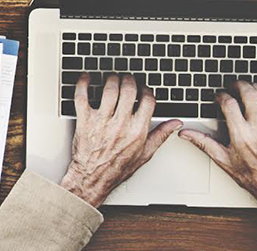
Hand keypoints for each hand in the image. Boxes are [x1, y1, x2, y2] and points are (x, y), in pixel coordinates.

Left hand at [58, 74, 181, 206]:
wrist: (92, 177)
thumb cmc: (117, 168)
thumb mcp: (145, 154)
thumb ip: (160, 135)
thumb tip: (175, 123)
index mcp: (137, 130)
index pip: (147, 100)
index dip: (146, 90)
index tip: (143, 88)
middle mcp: (120, 124)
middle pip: (128, 90)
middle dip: (129, 80)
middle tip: (127, 78)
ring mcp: (101, 121)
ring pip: (108, 89)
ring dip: (111, 79)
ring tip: (112, 78)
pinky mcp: (84, 120)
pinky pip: (82, 96)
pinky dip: (83, 83)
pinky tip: (86, 78)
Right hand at [181, 79, 256, 219]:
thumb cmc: (251, 175)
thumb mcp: (223, 159)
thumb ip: (203, 143)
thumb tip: (186, 134)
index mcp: (241, 136)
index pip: (229, 105)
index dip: (222, 96)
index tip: (220, 96)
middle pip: (249, 95)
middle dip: (239, 85)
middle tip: (234, 85)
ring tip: (249, 85)